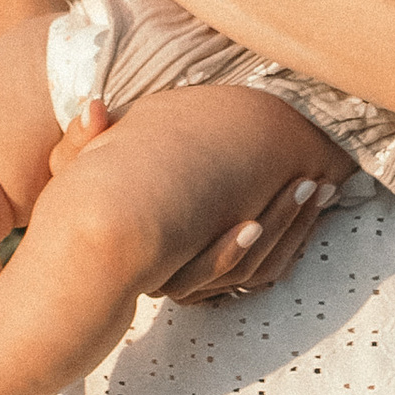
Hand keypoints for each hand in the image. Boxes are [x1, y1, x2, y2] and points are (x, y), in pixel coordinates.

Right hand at [43, 100, 347, 302]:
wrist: (82, 264)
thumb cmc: (80, 213)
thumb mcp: (74, 176)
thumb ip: (82, 142)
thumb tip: (93, 106)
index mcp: (157, 247)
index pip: (216, 249)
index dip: (260, 222)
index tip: (292, 182)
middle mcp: (179, 276)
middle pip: (248, 261)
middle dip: (287, 219)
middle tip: (315, 182)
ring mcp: (199, 285)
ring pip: (260, 270)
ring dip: (295, 229)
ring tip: (321, 190)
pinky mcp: (216, 288)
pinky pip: (264, 275)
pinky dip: (291, 243)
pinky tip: (310, 212)